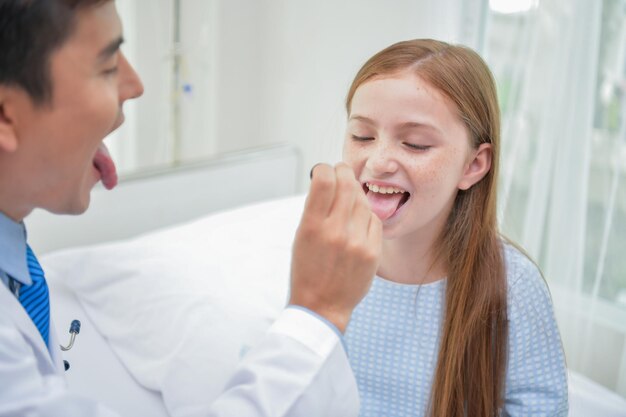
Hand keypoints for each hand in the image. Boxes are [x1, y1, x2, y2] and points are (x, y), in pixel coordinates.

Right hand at [289, 163, 381, 332]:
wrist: (322, 306)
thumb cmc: (307, 270)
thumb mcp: (301, 237)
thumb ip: (314, 208)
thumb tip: (327, 179)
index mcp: (312, 227)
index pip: (324, 181)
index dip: (324, 169)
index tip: (323, 171)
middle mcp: (336, 232)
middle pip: (347, 184)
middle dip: (343, 172)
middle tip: (341, 172)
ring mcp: (357, 242)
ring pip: (363, 200)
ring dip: (356, 192)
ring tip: (348, 197)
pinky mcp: (373, 252)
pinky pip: (374, 220)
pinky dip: (366, 214)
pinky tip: (358, 219)